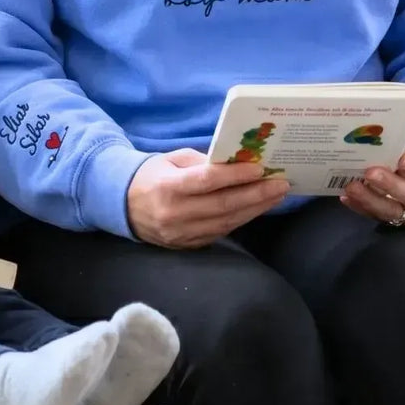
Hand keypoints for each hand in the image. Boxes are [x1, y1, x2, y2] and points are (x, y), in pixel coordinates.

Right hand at [128, 149, 290, 248]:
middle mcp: (175, 214)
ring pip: (226, 222)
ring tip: (276, 196)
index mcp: (168, 187)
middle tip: (280, 184)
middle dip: (256, 195)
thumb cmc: (152, 175)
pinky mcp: (187, 245)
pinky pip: (220, 232)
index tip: (260, 169)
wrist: (124, 206)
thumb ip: (202, 162)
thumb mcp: (172, 159)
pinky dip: (241, 219)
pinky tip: (257, 208)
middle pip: (222, 205)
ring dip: (255, 209)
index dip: (235, 176)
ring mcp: (181, 234)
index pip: (207, 181)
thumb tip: (236, 163)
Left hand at [340, 153, 404, 226]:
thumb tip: (393, 140)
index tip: (403, 159)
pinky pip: (376, 216)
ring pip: (391, 211)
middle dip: (390, 185)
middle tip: (370, 172)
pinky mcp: (396, 222)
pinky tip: (346, 196)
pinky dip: (360, 207)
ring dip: (370, 199)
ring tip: (352, 186)